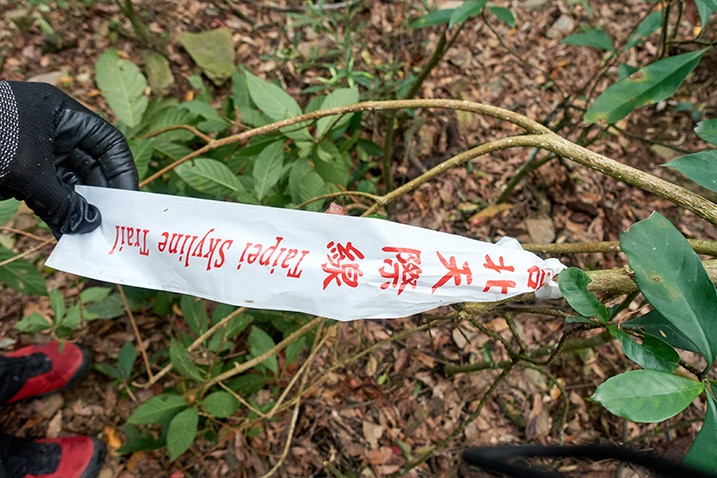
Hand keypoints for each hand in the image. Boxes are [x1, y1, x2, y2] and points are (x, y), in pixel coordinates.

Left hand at [0, 80, 138, 234]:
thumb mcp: (28, 174)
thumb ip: (64, 202)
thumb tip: (90, 227)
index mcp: (60, 113)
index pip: (107, 142)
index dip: (122, 171)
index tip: (127, 201)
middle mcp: (51, 129)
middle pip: (90, 163)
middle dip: (101, 195)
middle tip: (111, 225)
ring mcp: (33, 150)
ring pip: (69, 182)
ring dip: (80, 208)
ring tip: (91, 235)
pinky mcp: (16, 171)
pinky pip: (46, 193)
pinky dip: (57, 212)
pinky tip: (68, 233)